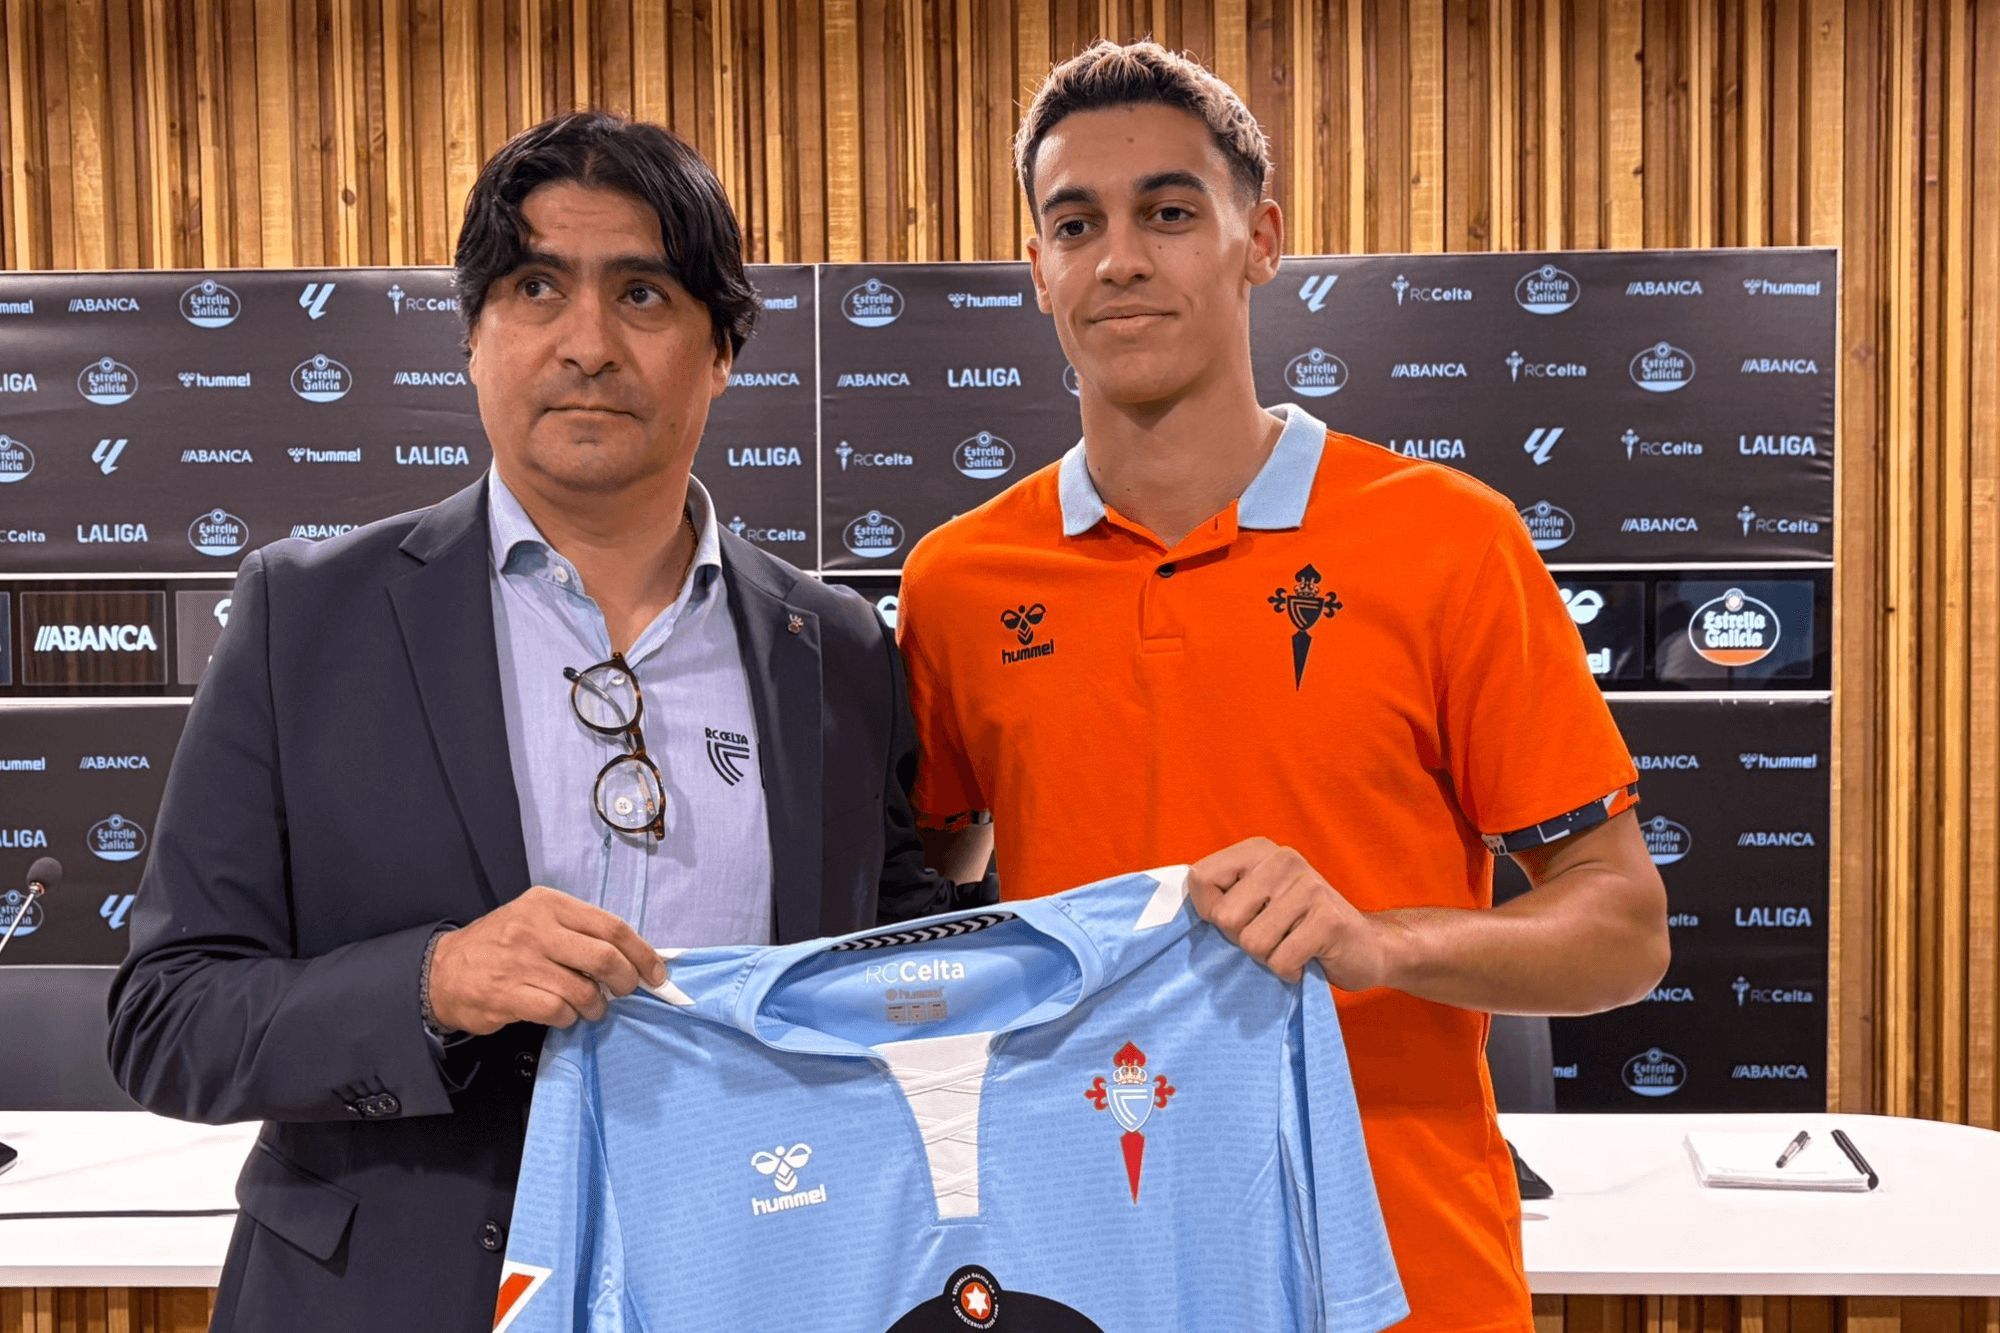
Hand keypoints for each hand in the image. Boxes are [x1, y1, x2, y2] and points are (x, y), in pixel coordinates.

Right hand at [427, 886, 667, 1034]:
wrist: (443, 971)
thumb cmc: (502, 945)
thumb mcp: (539, 921)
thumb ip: (581, 933)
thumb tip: (634, 957)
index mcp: (549, 904)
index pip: (611, 926)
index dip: (642, 952)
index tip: (657, 972)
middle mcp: (536, 928)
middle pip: (604, 957)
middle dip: (626, 980)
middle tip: (626, 991)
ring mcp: (521, 962)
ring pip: (584, 989)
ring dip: (597, 1005)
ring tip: (591, 1006)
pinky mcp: (508, 994)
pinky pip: (558, 1011)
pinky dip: (570, 1018)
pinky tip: (564, 1014)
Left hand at [1187, 838, 1399, 987]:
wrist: (1367, 946)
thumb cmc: (1297, 928)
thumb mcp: (1255, 901)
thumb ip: (1221, 897)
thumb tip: (1169, 911)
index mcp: (1258, 850)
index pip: (1200, 878)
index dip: (1208, 912)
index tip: (1236, 921)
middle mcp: (1283, 859)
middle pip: (1224, 917)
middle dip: (1242, 941)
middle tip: (1271, 937)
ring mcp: (1309, 886)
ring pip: (1252, 943)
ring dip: (1268, 958)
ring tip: (1290, 946)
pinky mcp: (1328, 919)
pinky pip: (1281, 960)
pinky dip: (1289, 972)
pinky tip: (1307, 960)